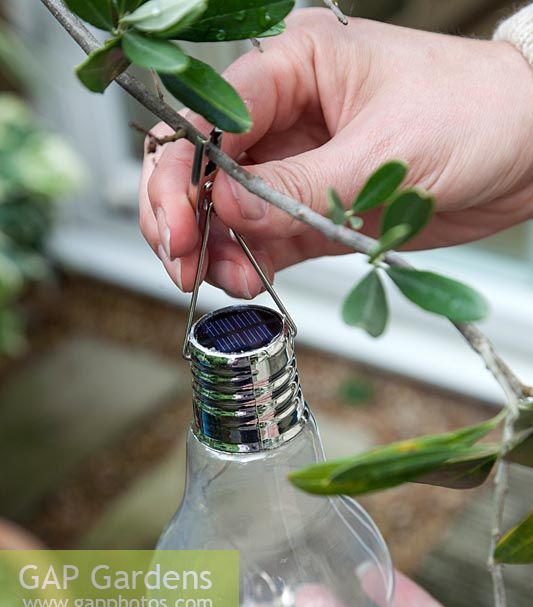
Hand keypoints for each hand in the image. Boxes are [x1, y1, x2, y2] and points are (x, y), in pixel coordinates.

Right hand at [139, 9, 532, 298]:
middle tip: (180, 260)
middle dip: (182, 212)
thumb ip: (300, 185)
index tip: (183, 223)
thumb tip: (224, 206)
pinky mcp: (317, 212)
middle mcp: (287, 116)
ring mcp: (298, 167)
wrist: (529, 152)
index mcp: (296, 65)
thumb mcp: (385, 148)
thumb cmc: (475, 113)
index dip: (183, 170)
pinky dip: (249, 264)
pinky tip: (244, 281)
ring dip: (212, 247)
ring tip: (217, 280)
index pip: (213, 115)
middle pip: (202, 162)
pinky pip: (266, 240)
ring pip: (227, 209)